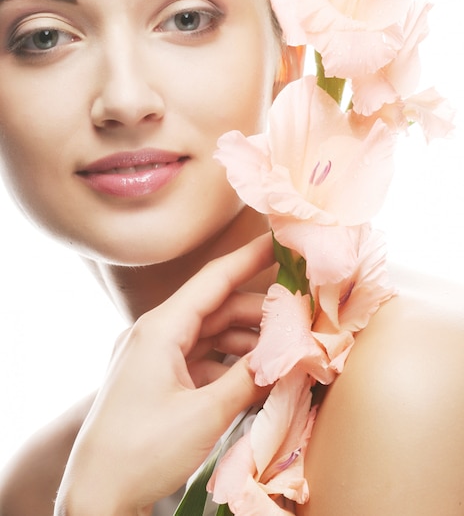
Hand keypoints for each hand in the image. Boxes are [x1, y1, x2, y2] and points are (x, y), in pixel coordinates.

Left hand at [54, 234, 273, 515]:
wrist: (95, 496)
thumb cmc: (141, 453)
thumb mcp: (204, 415)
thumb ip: (249, 380)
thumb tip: (287, 357)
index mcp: (159, 329)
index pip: (213, 280)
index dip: (249, 258)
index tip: (279, 241)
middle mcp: (155, 334)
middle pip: (216, 308)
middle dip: (259, 312)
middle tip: (299, 317)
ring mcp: (154, 356)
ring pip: (210, 333)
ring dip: (246, 340)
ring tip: (283, 350)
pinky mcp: (157, 378)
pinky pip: (201, 358)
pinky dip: (229, 362)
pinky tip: (256, 374)